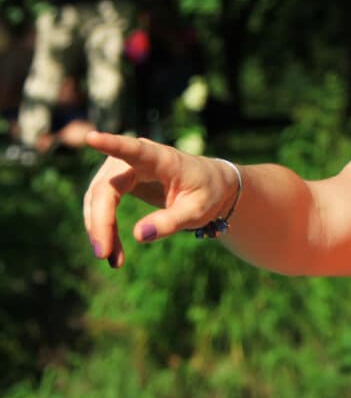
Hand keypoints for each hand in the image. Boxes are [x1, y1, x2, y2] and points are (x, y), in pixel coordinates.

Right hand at [83, 131, 237, 267]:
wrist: (211, 186)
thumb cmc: (207, 193)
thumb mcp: (197, 211)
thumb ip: (171, 221)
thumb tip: (138, 235)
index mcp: (161, 158)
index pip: (133, 150)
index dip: (111, 144)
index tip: (92, 137)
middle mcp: (137, 158)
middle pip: (105, 187)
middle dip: (101, 221)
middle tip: (104, 254)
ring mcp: (123, 168)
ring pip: (97, 198)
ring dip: (99, 228)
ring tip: (111, 259)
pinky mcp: (118, 181)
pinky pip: (101, 204)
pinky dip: (104, 227)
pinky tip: (111, 252)